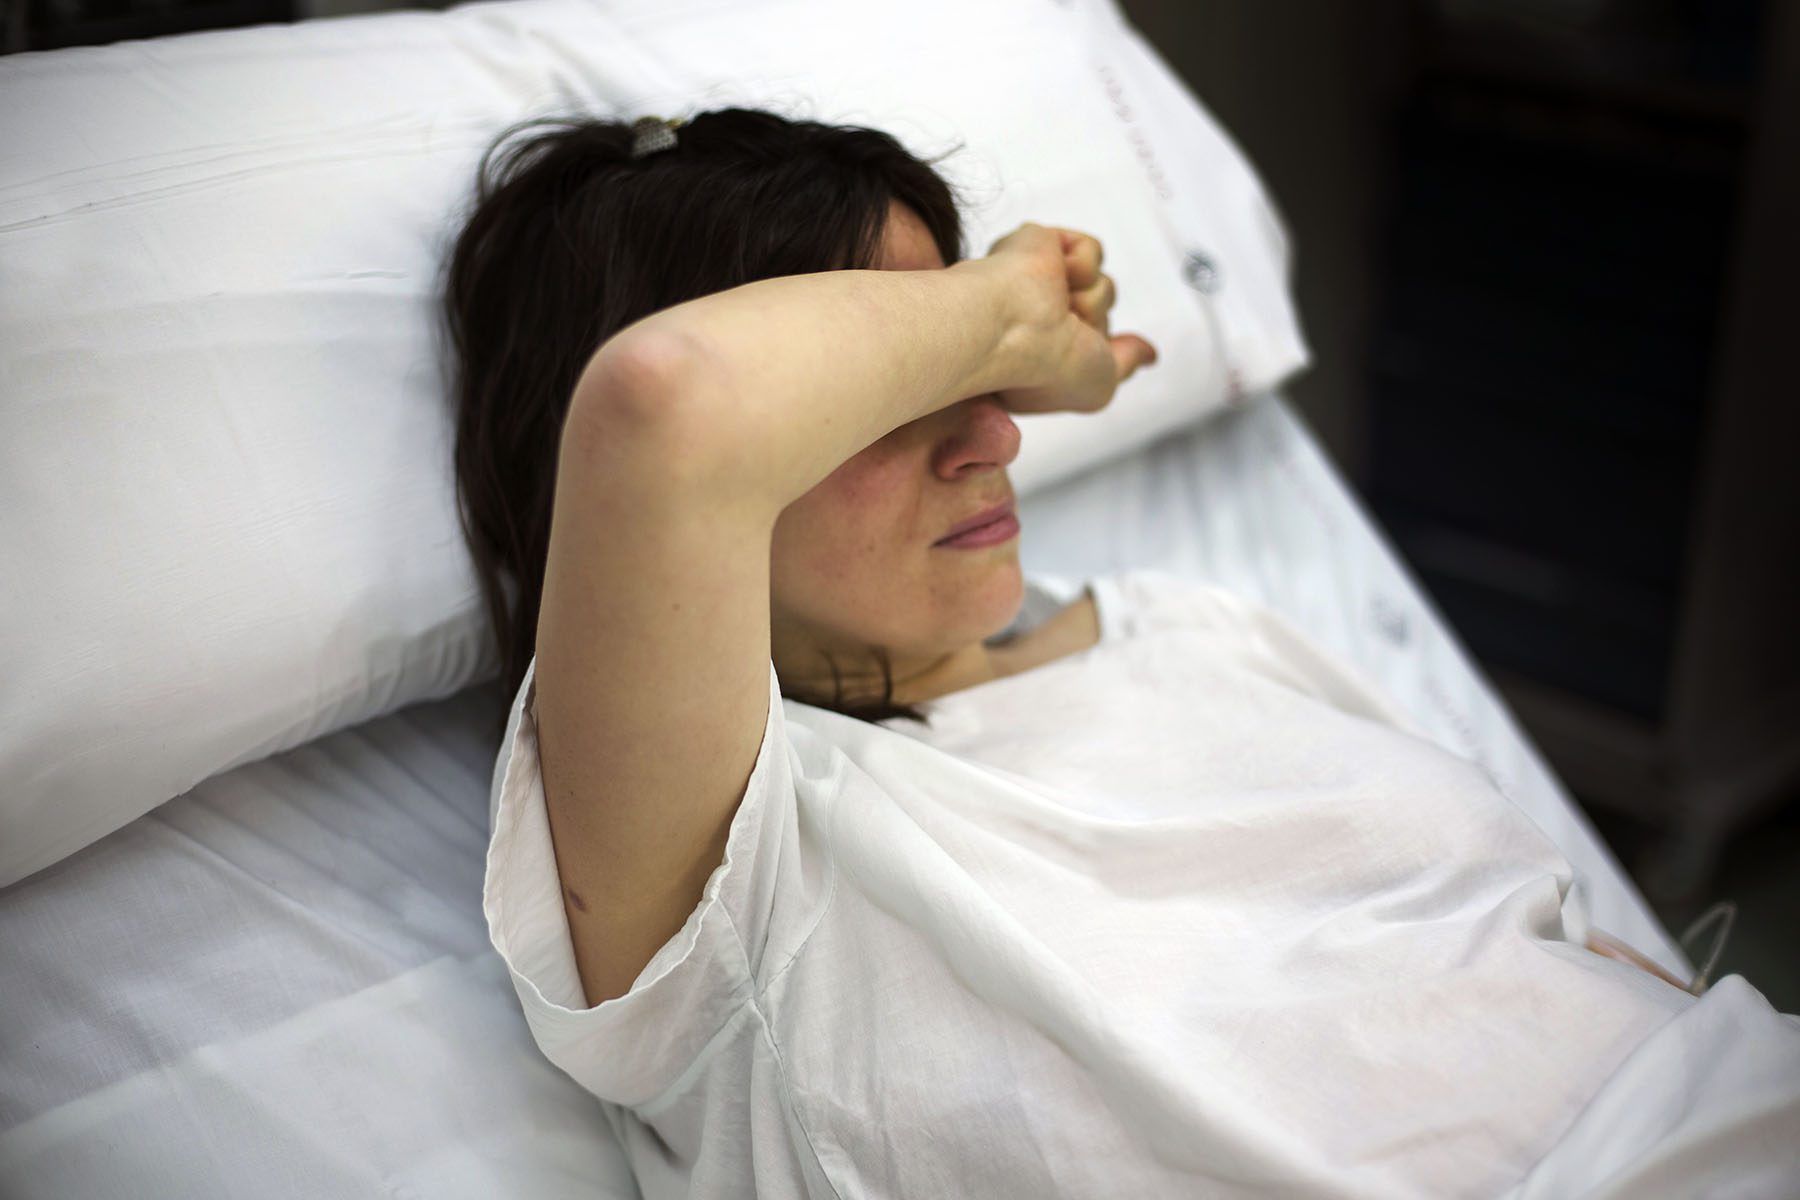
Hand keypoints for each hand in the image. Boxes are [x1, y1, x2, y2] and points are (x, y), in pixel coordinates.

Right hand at [974, 222, 1157, 415]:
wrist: (1015, 332)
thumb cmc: (1042, 370)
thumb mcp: (1097, 388)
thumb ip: (1126, 364)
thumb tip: (1149, 353)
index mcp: (1036, 353)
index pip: (1086, 344)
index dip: (1090, 353)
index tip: (1068, 369)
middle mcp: (1034, 317)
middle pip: (1100, 315)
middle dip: (1093, 326)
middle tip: (1058, 335)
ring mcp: (1033, 281)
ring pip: (1101, 285)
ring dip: (1090, 300)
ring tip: (1052, 307)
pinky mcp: (1036, 243)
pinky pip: (1092, 251)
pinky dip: (1082, 265)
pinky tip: (1051, 278)